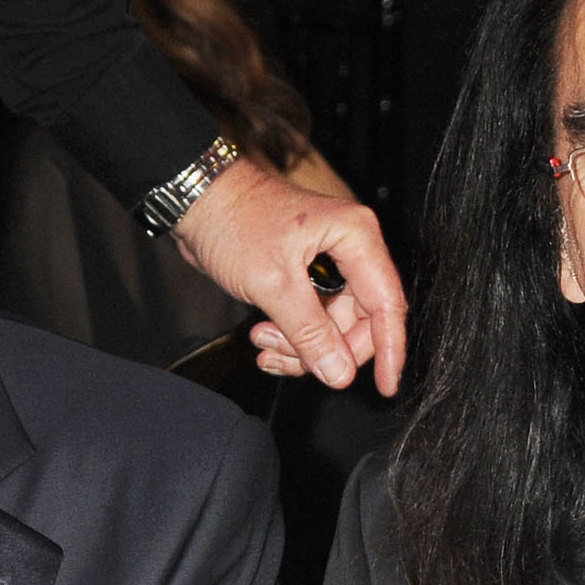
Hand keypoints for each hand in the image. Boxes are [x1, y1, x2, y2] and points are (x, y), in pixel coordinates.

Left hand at [169, 158, 410, 393]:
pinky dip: (290, 338)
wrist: (196, 200)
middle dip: (327, 348)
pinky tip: (265, 341)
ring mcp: (327, 264)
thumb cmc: (232, 219)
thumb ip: (310, 333)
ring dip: (300, 347)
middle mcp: (348, 249)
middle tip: (294, 359)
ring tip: (265, 342)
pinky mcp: (305, 277)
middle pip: (360, 321)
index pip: (386, 303)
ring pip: (332, 327)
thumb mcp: (273, 283)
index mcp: (355, 238)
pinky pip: (311, 321)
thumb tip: (339, 372)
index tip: (386, 384)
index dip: (389, 348)